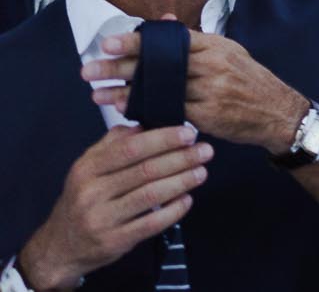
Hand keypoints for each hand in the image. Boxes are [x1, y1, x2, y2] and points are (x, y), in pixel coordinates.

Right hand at [15, 124, 211, 289]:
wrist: (61, 247)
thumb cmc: (82, 200)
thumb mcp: (87, 168)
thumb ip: (113, 144)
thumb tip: (143, 124)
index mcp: (87, 169)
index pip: (130, 148)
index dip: (163, 139)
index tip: (188, 133)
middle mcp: (92, 192)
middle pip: (145, 170)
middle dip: (181, 158)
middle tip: (205, 150)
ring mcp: (102, 218)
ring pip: (151, 195)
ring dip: (182, 181)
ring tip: (201, 171)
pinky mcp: (114, 241)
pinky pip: (151, 223)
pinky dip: (174, 210)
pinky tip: (187, 199)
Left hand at [84, 27, 309, 154]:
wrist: (279, 112)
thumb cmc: (248, 81)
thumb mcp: (229, 53)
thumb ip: (195, 41)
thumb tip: (164, 22)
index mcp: (216, 46)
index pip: (171, 40)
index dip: (138, 41)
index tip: (109, 42)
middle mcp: (214, 65)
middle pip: (160, 64)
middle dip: (121, 67)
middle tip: (91, 69)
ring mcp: (212, 90)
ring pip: (160, 89)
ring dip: (125, 92)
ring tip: (98, 93)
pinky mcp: (209, 115)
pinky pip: (171, 110)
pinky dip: (146, 109)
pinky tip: (126, 110)